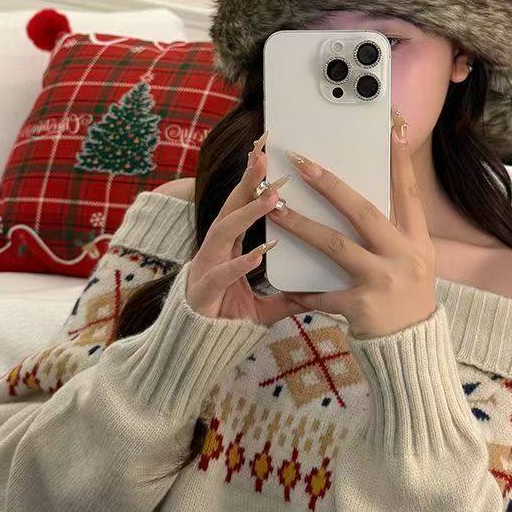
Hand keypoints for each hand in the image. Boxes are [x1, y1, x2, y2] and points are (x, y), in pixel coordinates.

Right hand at [185, 132, 311, 326]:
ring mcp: (205, 270)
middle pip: (230, 209)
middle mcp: (215, 253)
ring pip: (223, 234)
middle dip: (246, 183)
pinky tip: (257, 254)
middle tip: (262, 156)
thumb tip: (318, 292)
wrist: (193, 355)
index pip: (241, 209)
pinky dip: (238, 265)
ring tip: (270, 199)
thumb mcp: (264, 308)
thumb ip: (288, 297)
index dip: (253, 184)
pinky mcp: (202, 294)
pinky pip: (220, 276)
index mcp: (229, 249)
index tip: (266, 157)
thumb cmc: (226, 324)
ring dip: (246, 215)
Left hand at [266, 105, 437, 338]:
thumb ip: (393, 231)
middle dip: (331, 185)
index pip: (408, 193)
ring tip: (275, 208)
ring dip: (301, 225)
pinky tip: (282, 282)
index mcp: (417, 241)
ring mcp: (382, 281)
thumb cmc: (406, 296)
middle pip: (364, 211)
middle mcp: (403, 257)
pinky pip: (323, 293)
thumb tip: (367, 192)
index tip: (390, 127)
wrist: (412, 348)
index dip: (399, 160)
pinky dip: (302, 289)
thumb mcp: (413, 260)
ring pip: (335, 245)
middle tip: (302, 162)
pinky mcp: (361, 307)